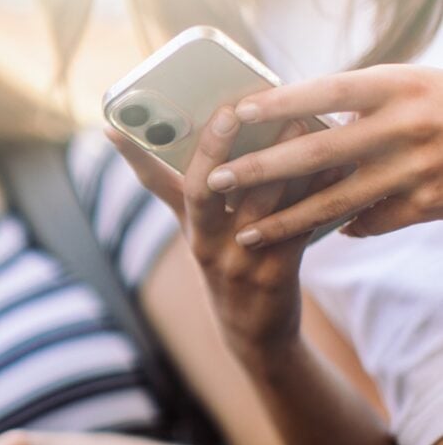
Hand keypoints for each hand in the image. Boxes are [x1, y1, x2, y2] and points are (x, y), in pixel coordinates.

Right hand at [109, 107, 313, 355]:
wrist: (253, 333)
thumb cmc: (234, 268)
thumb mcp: (209, 234)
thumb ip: (212, 192)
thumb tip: (236, 135)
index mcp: (188, 225)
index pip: (152, 184)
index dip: (132, 155)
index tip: (110, 124)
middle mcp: (205, 241)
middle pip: (200, 189)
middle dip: (213, 148)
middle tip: (228, 111)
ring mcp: (236, 259)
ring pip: (254, 203)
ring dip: (278, 160)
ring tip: (297, 121)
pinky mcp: (273, 273)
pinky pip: (295, 226)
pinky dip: (316, 194)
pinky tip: (334, 167)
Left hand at [204, 65, 442, 245]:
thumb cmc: (441, 103)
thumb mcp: (405, 87)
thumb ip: (355, 101)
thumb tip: (286, 117)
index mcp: (397, 87)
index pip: (328, 92)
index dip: (281, 103)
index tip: (237, 113)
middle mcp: (405, 127)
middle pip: (318, 153)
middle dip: (261, 170)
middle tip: (218, 180)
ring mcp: (415, 170)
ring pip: (334, 202)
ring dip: (284, 222)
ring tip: (244, 235)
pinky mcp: (426, 205)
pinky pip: (368, 222)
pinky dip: (340, 227)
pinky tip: (314, 233)